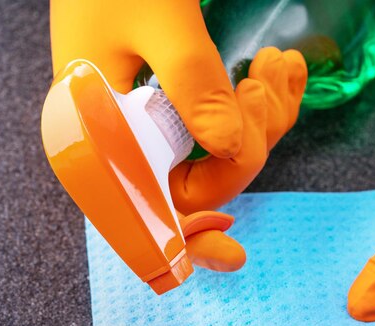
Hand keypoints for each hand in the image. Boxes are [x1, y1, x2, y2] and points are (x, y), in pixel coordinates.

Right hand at [49, 2, 305, 271]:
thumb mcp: (158, 19)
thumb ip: (193, 84)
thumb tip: (231, 151)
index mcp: (96, 130)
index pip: (144, 206)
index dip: (186, 236)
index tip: (233, 252)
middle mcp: (120, 134)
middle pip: (196, 179)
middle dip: (248, 145)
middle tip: (265, 84)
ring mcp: (148, 118)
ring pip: (218, 152)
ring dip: (261, 118)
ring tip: (275, 66)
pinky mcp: (173, 97)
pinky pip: (224, 120)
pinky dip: (258, 103)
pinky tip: (278, 69)